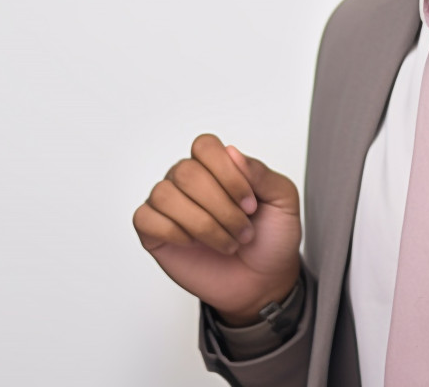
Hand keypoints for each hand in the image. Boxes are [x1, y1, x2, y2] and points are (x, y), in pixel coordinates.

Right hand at [133, 134, 301, 323]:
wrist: (263, 282)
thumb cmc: (271, 237)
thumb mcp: (282, 200)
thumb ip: (261, 173)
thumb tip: (232, 152)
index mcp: (219, 165)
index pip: (205, 146)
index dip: (227, 174)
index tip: (250, 204)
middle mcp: (190, 179)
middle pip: (187, 172)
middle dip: (221, 207)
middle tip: (242, 230)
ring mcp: (171, 205)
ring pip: (165, 194)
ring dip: (202, 224)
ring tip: (226, 242)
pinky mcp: (155, 232)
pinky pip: (146, 218)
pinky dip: (173, 232)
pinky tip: (193, 243)